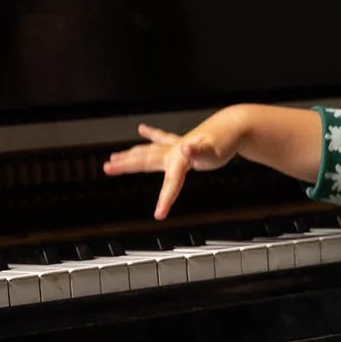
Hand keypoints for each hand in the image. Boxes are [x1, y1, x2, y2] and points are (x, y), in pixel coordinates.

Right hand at [103, 114, 242, 219]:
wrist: (234, 126)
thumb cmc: (224, 142)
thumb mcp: (214, 151)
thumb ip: (199, 151)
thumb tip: (187, 148)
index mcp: (180, 158)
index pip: (170, 183)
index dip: (164, 199)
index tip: (158, 215)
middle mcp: (174, 151)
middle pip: (145, 160)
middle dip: (126, 165)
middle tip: (106, 168)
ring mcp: (177, 146)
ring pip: (148, 151)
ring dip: (130, 155)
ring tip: (114, 157)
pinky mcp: (183, 142)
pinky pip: (162, 139)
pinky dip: (151, 134)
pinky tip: (142, 129)